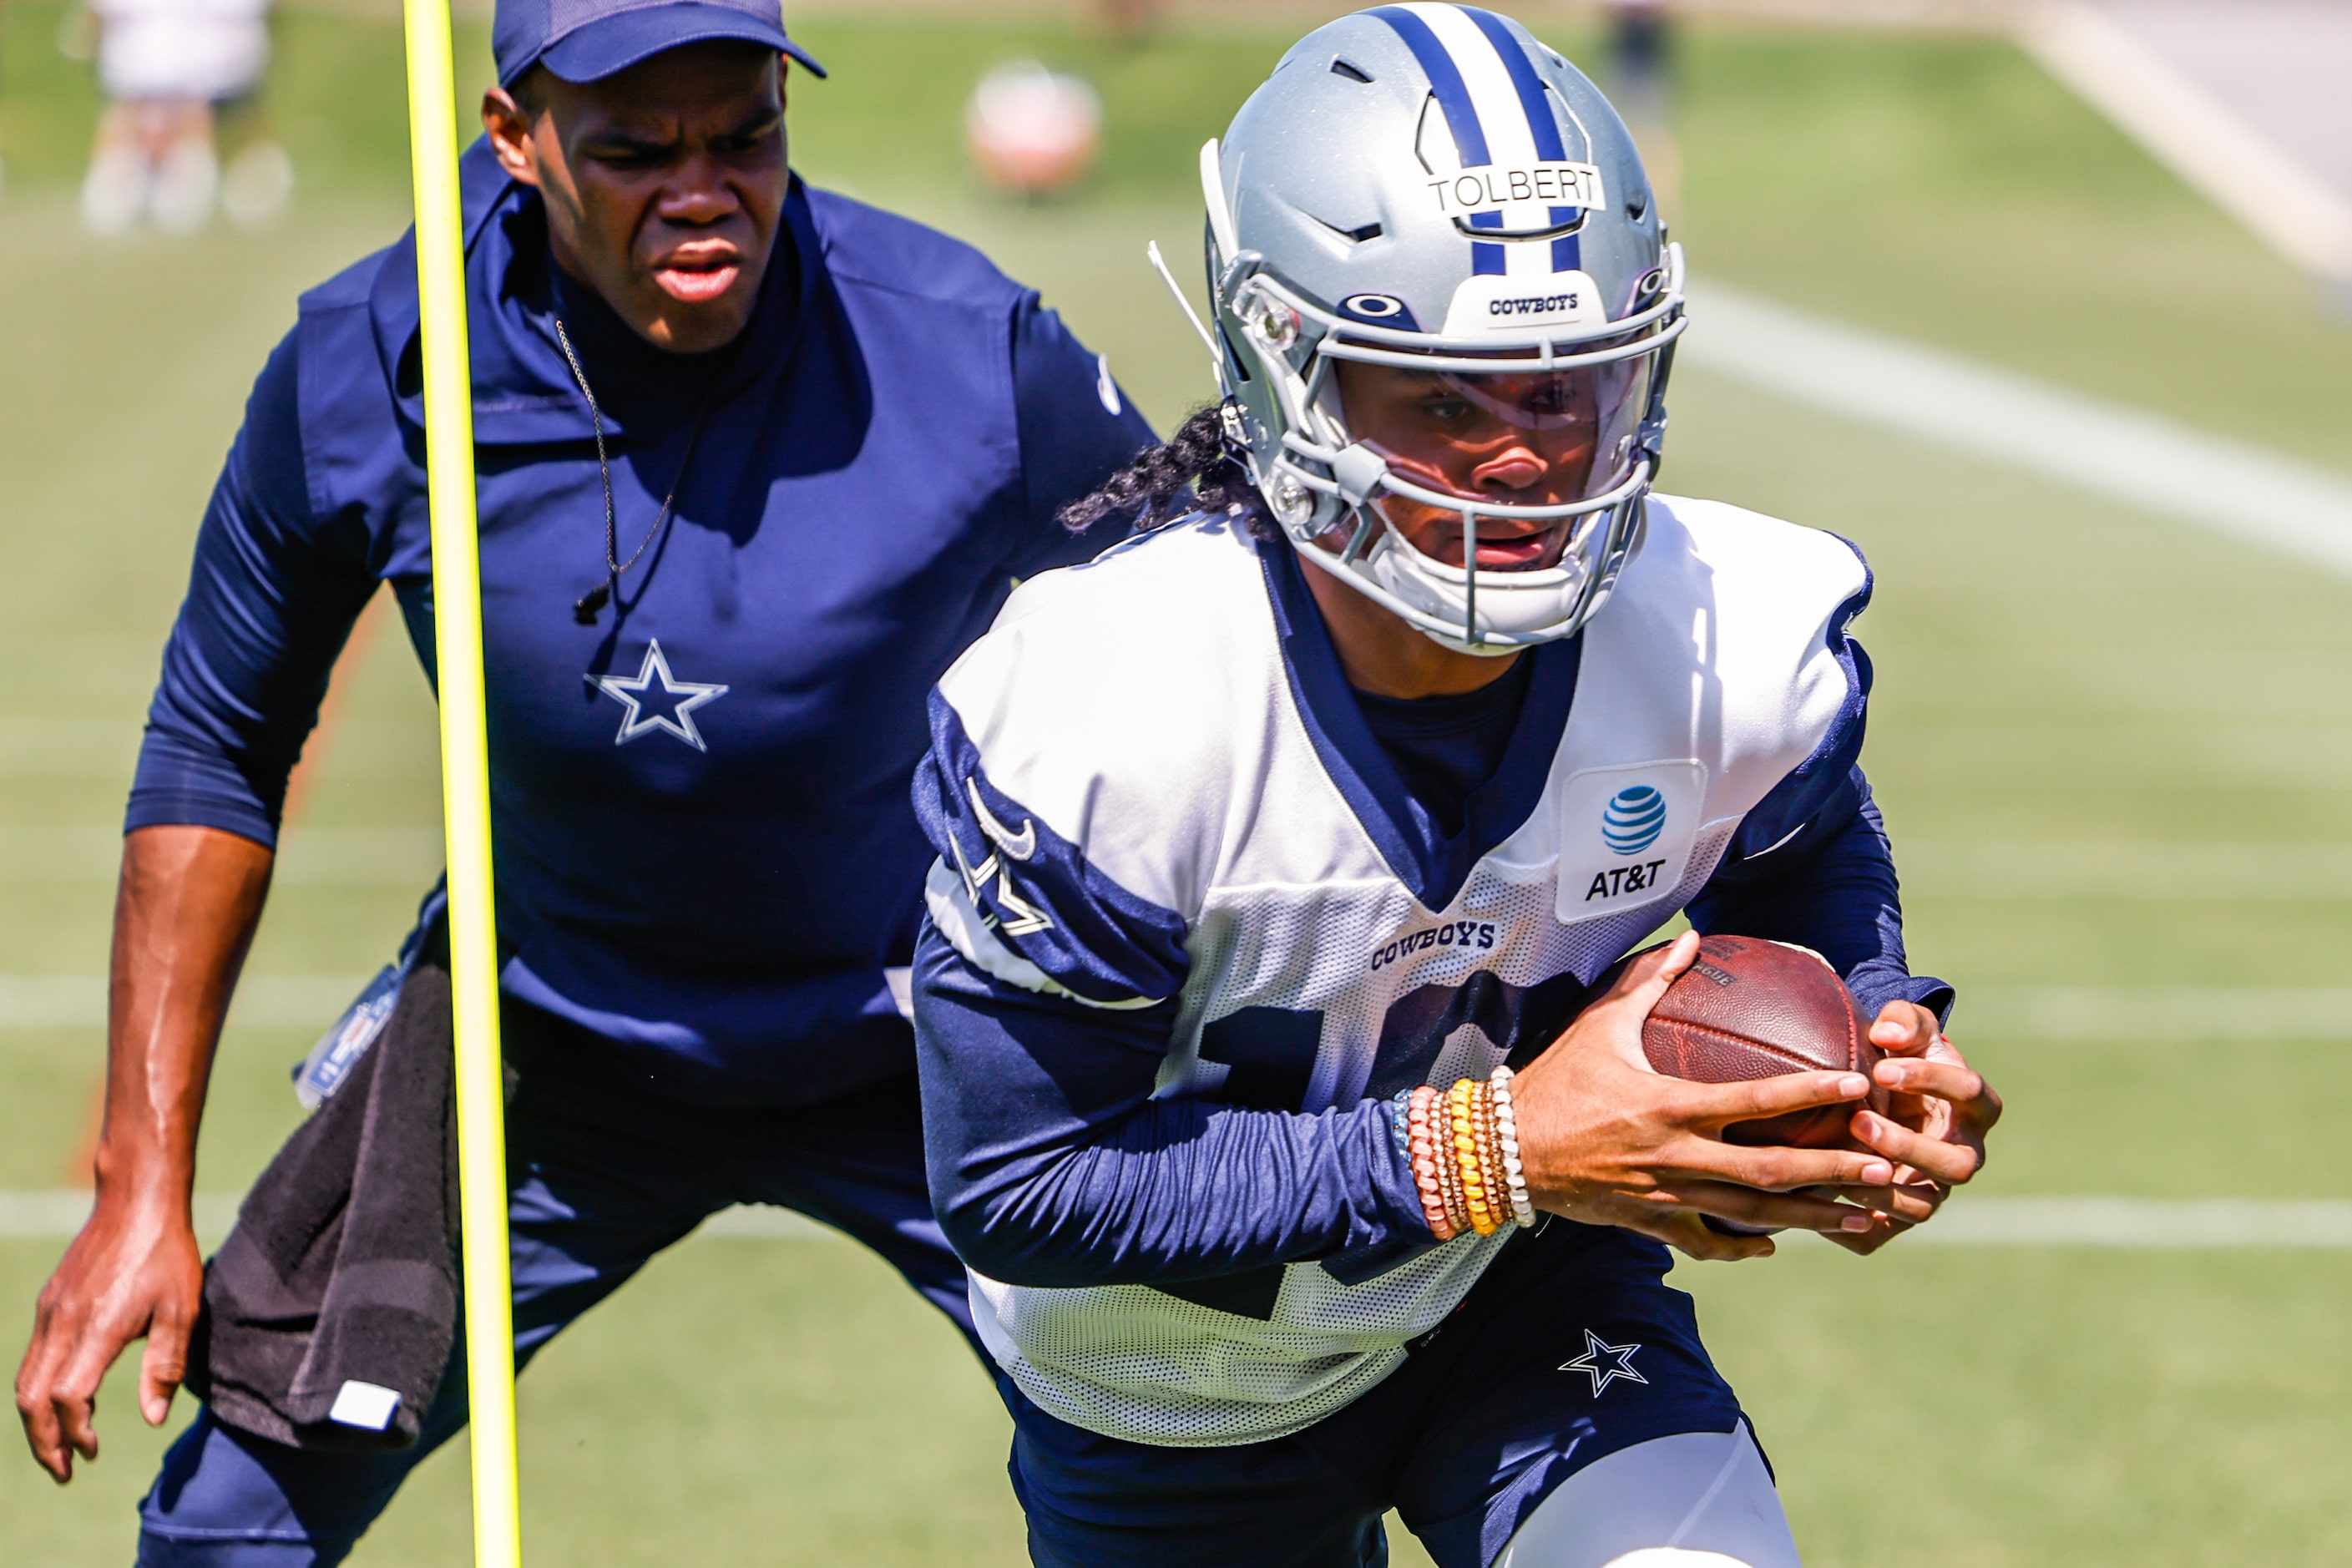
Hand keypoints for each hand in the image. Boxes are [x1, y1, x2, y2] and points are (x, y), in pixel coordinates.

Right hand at [15, 1192, 203, 1482]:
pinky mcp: (49, 1302)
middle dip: (43, 1442)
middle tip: (64, 1471)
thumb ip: (165, 1366)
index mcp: (99, 1328)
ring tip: (58, 1447)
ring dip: (36, 1421)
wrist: (137, 1199)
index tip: (94, 1450)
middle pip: (33, 1399)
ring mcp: (50, 1312)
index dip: (75, 1431)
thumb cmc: (167, 1253)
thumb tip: (153, 1419)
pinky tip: (63, 1402)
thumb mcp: (182, 1309)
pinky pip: (33, 1357)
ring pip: (25, 1380)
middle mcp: (64, 1323)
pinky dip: (38, 1390)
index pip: (68, 1396)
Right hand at [1509, 932, 1897, 1261]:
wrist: (1502, 1149)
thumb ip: (1652, 981)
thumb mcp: (1601, 1022)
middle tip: (1888, 1168)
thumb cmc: (1555, 1079)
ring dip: (1812, 1217)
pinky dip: (1742, 1247)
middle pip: (1770, 1172)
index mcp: (1668, 1105)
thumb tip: (1693, 937)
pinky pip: (1706, 1242)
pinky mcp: (1649, 1222)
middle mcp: (1675, 1156)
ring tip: (1866, 1217)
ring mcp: (1665, 1196)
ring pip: (1751, 1215)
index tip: (1859, 1087)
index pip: (1754, 1100)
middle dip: (1834, 1172)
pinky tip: (1776, 1245)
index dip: (1810, 1093)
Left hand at [1818, 1002, 2001, 1254]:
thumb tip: (1886, 1034)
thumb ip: (1904, 1021)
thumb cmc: (1901, 1057)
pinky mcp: (1902, 1213)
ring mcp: (1937, 1188)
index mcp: (1975, 1106)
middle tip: (1859, 1121)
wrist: (1883, 1098)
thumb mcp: (1907, 1029)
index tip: (1883, 1068)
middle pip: (1959, 1165)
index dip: (1931, 1081)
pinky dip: (1853, 1225)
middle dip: (1910, 1146)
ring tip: (1838, 1163)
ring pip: (1924, 1206)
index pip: (1970, 1092)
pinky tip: (1817, 1200)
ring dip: (1881, 1189)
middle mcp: (1965, 1153)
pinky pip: (1884, 1232)